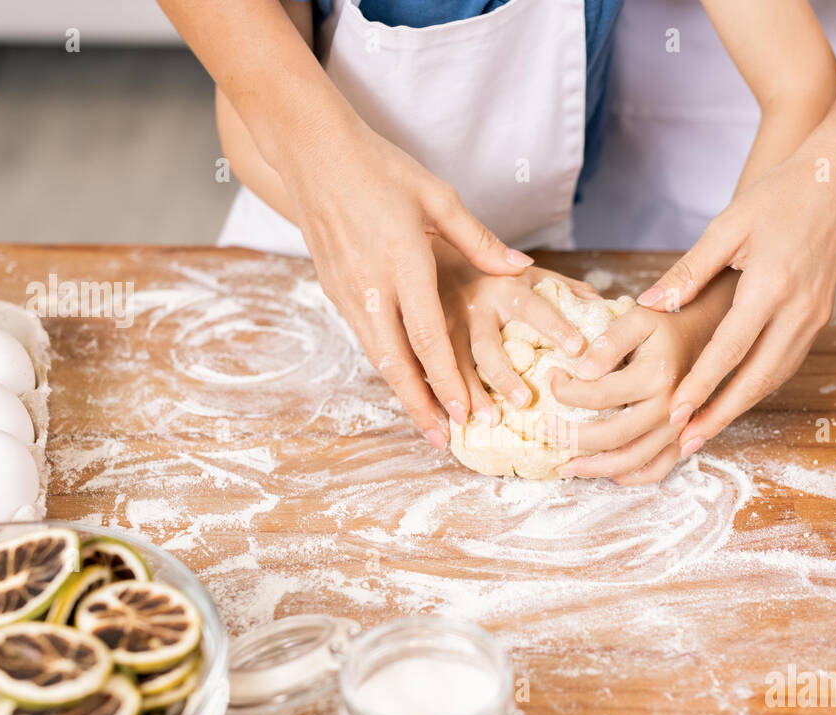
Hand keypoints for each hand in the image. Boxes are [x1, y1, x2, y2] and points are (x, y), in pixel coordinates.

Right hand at [288, 119, 534, 447]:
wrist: (312, 153)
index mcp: (403, 261)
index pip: (427, 336)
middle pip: (396, 361)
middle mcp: (371, 284)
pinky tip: (403, 383)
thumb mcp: (437, 197)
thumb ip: (480, 240)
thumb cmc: (381, 169)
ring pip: (376, 356)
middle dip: (421, 404)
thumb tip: (523, 269)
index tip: (465, 413)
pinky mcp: (334, 289)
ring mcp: (347, 290)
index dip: (447, 380)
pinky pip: (364, 338)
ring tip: (426, 423)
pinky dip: (386, 366)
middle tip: (443, 440)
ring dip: (402, 392)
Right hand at [434, 243, 602, 424]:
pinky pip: (420, 371)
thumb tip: (601, 307)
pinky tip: (440, 424)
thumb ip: (561, 287)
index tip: (578, 349)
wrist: (422, 248)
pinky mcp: (418, 338)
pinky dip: (429, 399)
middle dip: (503, 376)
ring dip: (463, 395)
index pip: (533, 308)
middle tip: (524, 402)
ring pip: (449, 364)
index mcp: (504, 287)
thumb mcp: (523, 268)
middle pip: (486, 347)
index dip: (555, 326)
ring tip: (476, 422)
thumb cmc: (485, 267)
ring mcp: (442, 325)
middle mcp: (472, 307)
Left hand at [546, 299, 720, 484]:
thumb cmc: (664, 327)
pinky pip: (656, 470)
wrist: (702, 337)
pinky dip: (629, 477)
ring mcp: (676, 429)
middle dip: (570, 436)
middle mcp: (669, 409)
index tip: (551, 377)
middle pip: (611, 435)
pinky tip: (604, 472)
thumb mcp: (637, 319)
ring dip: (593, 468)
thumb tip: (581, 371)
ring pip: (630, 461)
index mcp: (656, 377)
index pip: (598, 395)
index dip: (565, 391)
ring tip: (565, 465)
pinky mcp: (679, 440)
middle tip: (543, 429)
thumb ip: (608, 342)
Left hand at [636, 150, 835, 458]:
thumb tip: (649, 307)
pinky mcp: (818, 318)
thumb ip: (688, 271)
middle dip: (720, 415)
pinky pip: (785, 363)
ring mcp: (813, 317)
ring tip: (704, 431)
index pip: (730, 349)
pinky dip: (759, 387)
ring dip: (740, 407)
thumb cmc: (778, 197)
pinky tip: (734, 399)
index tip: (674, 414)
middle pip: (756, 378)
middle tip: (686, 444)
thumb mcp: (727, 226)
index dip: (701, 385)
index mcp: (772, 286)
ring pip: (774, 377)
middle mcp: (798, 310)